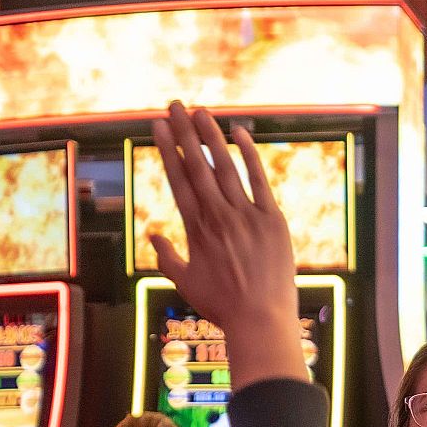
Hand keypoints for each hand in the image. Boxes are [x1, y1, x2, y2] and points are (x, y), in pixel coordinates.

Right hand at [150, 102, 303, 389]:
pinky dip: (249, 155)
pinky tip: (238, 132)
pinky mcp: (273, 219)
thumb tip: (154, 235)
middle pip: (197, 165)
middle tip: (173, 105)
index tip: (158, 126)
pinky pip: (259, 179)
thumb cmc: (222, 306)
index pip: (178, 180)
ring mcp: (247, 216)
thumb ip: (166, 257)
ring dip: (211, 136)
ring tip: (200, 111)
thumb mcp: (185, 283)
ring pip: (226, 167)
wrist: (261, 321)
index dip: (167, 150)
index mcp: (196, 229)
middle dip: (183, 132)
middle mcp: (219, 216)